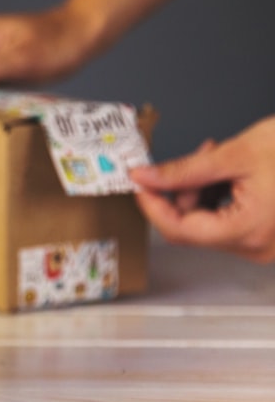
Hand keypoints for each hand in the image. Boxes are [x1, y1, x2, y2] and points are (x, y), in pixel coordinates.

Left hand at [129, 116, 274, 262]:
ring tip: (217, 156)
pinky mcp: (267, 235)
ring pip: (208, 222)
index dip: (152, 205)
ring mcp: (263, 244)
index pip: (178, 230)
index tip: (139, 182)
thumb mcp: (237, 154)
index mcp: (248, 231)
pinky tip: (229, 171)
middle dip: (182, 191)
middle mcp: (257, 247)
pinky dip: (219, 196)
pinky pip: (228, 220)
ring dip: (201, 190)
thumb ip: (184, 170)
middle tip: (192, 157)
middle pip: (192, 226)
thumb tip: (145, 177)